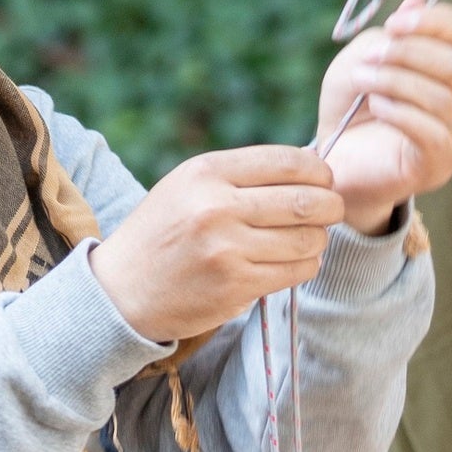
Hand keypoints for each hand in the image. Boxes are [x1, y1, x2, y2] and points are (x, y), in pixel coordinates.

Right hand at [90, 146, 345, 343]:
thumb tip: (312, 168)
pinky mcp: (236, 285)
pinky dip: (305, 265)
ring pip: (308, 239)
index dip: (319, 170)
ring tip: (309, 239)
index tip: (324, 180)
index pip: (288, 161)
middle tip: (331, 210)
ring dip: (319, 239)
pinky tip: (294, 262)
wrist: (120, 291)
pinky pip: (296, 271)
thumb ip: (241, 175)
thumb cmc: (163, 232)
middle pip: (306, 201)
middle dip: (330, 205)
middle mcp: (217, 206)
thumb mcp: (188, 185)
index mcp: (207, 172)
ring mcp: (227, 248)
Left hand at [313, 0, 451, 234]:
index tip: (394, 22)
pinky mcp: (439, 165)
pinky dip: (400, 113)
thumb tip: (415, 2)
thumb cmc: (352, 107)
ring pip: (443, 98)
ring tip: (361, 81)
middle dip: (409, 53)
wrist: (336, 159)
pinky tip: (376, 107)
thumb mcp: (363, 59)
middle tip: (370, 56)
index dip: (433, 21)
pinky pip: (433, 133)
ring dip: (394, 81)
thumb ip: (390, 34)